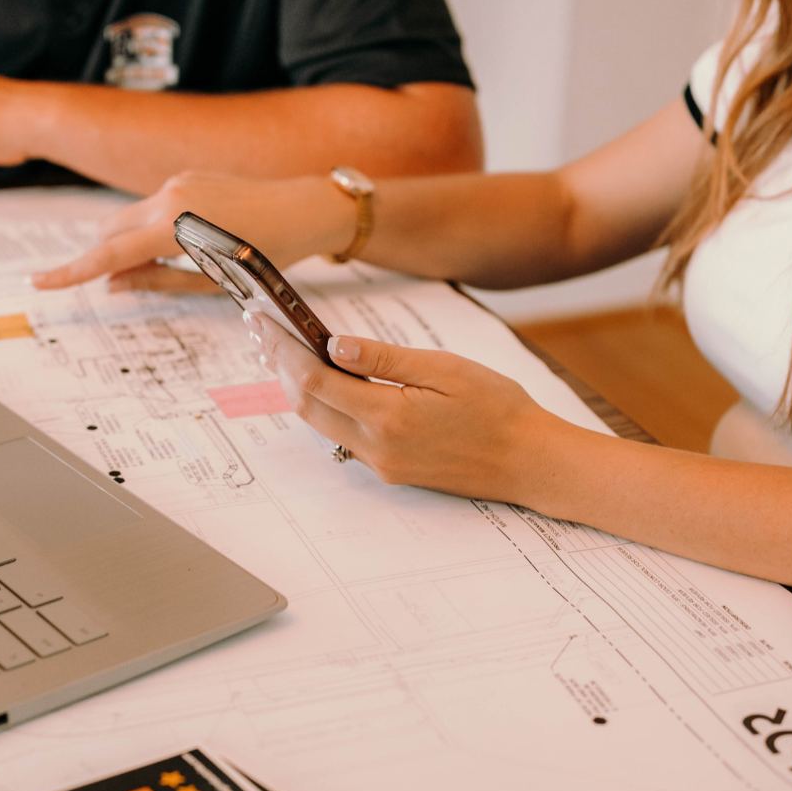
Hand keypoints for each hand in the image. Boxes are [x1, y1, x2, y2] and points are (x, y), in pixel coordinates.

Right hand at [32, 170, 344, 291]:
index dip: (72, 271)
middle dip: (102, 257)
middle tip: (119, 284)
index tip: (40, 282)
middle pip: (110, 230)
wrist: (305, 208)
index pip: (109, 254)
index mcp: (175, 229)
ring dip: (129, 242)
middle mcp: (170, 198)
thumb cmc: (267, 254)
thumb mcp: (213, 282)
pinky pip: (154, 206)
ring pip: (129, 217)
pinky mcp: (187, 177)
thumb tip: (112, 284)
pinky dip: (152, 228)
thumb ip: (157, 282)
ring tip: (164, 266)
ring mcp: (177, 183)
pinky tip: (185, 243)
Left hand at [248, 314, 557, 501]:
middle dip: (278, 366)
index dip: (282, 349)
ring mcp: (382, 463)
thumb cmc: (499, 409)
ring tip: (281, 351)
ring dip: (297, 387)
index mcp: (388, 417)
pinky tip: (324, 381)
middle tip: (260, 330)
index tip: (263, 321)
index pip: (314, 380)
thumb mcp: (445, 370)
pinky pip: (343, 435)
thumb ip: (385, 359)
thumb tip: (334, 345)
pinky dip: (324, 405)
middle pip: (307, 405)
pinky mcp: (391, 469)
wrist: (530, 462)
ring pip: (320, 423)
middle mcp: (376, 447)